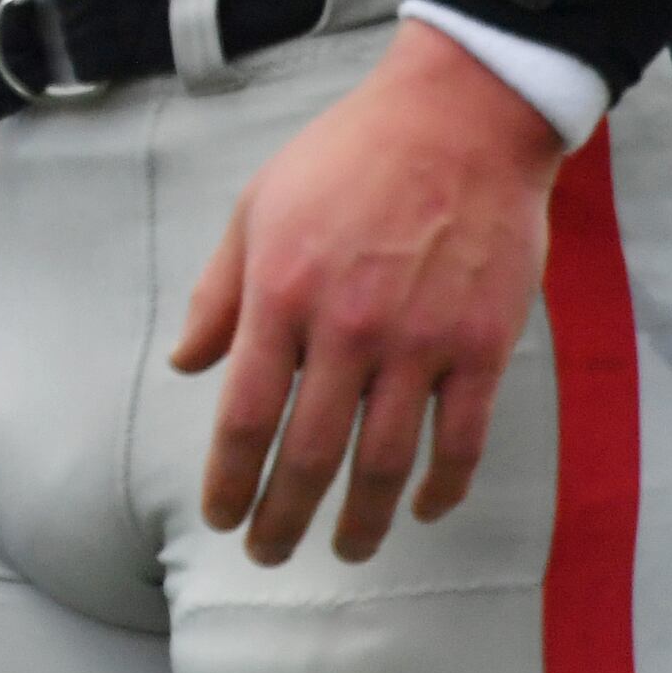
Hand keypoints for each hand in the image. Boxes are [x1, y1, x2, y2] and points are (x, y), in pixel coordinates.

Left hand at [169, 21, 565, 566]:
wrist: (457, 119)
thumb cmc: (348, 156)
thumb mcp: (258, 205)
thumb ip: (220, 292)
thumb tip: (188, 364)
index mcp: (282, 291)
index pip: (245, 413)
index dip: (229, 478)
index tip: (222, 514)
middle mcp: (346, 327)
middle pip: (309, 453)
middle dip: (284, 517)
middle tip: (270, 553)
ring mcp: (420, 341)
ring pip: (385, 461)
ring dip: (360, 519)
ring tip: (343, 549)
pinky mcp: (483, 344)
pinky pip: (461, 439)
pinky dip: (442, 486)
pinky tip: (424, 510)